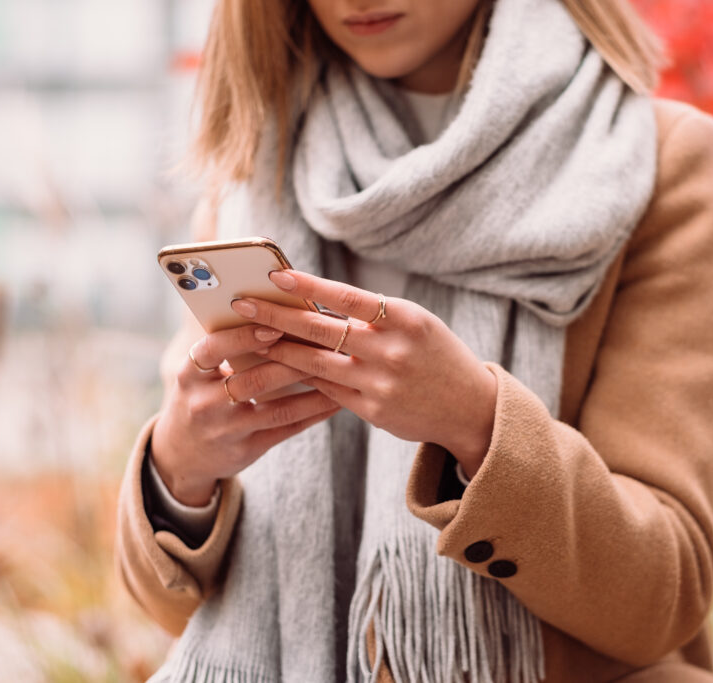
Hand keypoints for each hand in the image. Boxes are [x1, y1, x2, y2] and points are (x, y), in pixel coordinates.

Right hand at [151, 323, 341, 505]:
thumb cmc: (201, 396)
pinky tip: (337, 399)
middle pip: (254, 380)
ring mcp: (226, 431)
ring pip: (277, 408)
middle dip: (293, 360)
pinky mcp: (246, 450)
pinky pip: (287, 429)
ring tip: (339, 369)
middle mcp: (204, 404)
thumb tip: (276, 312)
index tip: (273, 325)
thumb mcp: (199, 373)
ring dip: (313, 388)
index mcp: (188, 375)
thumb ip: (226, 348)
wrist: (182, 453)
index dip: (242, 337)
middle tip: (325, 342)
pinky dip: (315, 412)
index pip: (211, 350)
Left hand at [229, 269, 497, 477]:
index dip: (309, 286)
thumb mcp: (419, 325)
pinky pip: (327, 390)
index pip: (348, 297)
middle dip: (276, 316)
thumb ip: (376, 315)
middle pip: (322, 329)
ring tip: (249, 338)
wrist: (471, 407)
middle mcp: (392, 350)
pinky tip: (278, 369)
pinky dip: (301, 378)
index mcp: (407, 320)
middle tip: (241, 305)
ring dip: (279, 350)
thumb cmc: (439, 356)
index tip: (275, 275)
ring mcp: (381, 382)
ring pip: (316, 363)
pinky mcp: (372, 409)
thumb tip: (319, 303)